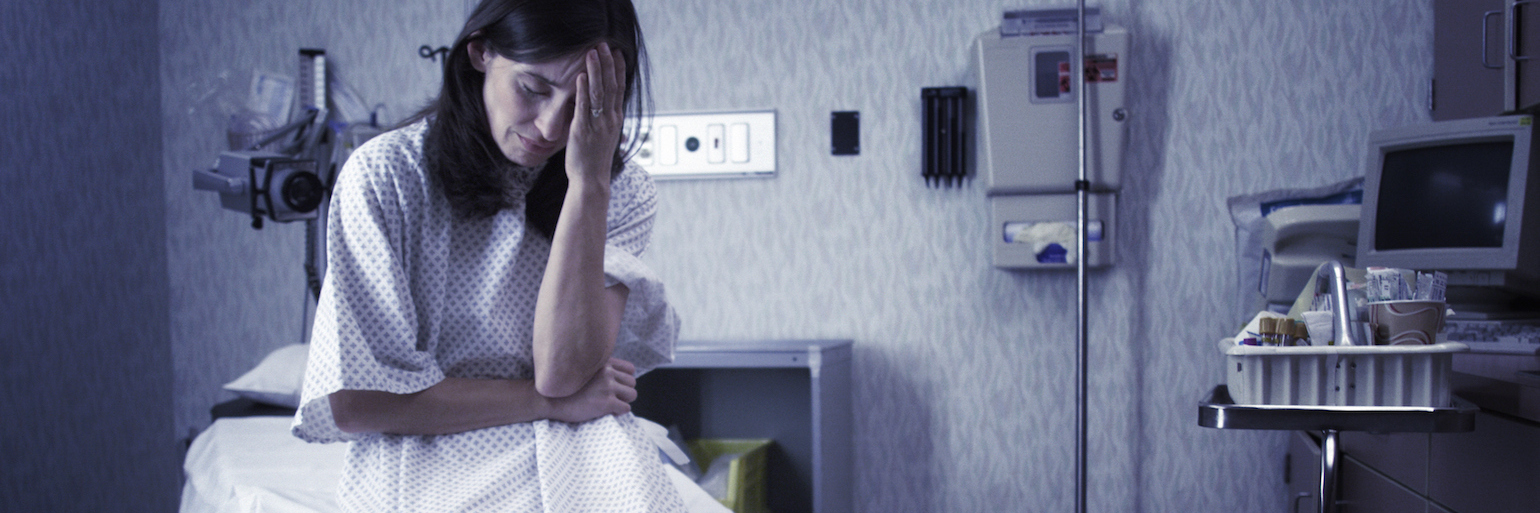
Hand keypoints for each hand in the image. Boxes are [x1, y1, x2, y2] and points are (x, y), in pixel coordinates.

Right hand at [549, 357, 637, 422]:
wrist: (549, 400)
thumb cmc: (564, 388)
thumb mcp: (581, 370)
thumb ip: (599, 369)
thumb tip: (616, 377)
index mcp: (602, 363)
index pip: (630, 369)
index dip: (625, 380)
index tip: (616, 387)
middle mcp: (607, 372)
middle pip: (632, 382)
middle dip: (624, 392)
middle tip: (611, 398)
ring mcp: (607, 387)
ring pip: (632, 395)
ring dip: (624, 402)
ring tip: (610, 405)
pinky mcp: (606, 402)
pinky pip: (626, 408)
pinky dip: (619, 412)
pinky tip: (607, 412)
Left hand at [565, 42, 626, 187]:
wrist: (592, 180)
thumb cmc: (595, 160)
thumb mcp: (604, 136)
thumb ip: (603, 119)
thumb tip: (600, 107)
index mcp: (615, 119)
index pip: (619, 88)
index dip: (618, 69)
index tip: (616, 52)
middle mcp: (610, 119)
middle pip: (610, 85)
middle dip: (607, 63)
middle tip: (603, 44)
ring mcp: (597, 124)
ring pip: (598, 92)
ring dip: (595, 70)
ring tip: (591, 52)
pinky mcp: (583, 130)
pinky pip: (584, 106)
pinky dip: (582, 90)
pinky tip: (580, 75)